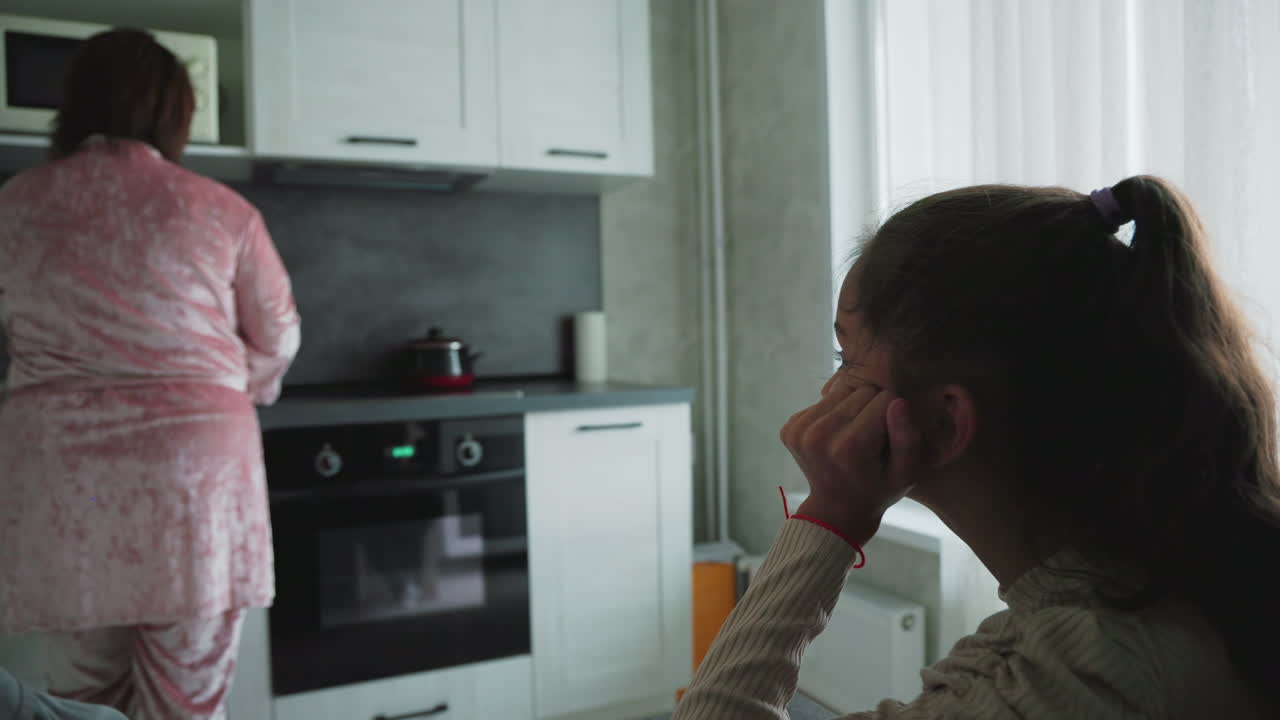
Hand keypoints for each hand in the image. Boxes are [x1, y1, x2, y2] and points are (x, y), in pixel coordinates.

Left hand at [780, 378, 922, 543]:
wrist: (837, 510)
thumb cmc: (878, 490)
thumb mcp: (906, 473)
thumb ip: (907, 438)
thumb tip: (897, 401)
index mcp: (850, 446)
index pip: (885, 399)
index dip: (893, 415)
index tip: (888, 439)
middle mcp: (819, 434)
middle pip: (862, 391)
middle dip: (872, 409)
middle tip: (872, 438)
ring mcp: (799, 430)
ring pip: (842, 391)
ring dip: (853, 408)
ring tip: (855, 435)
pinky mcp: (789, 427)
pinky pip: (823, 401)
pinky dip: (834, 413)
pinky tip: (837, 436)